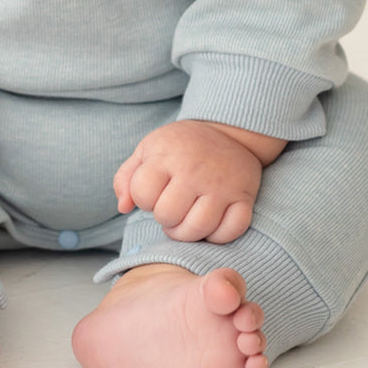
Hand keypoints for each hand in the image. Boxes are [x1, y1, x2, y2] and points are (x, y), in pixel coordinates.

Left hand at [112, 120, 262, 243]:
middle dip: (165, 218)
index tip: (153, 193)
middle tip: (171, 208)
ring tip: (186, 219)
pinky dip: (218, 236)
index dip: (143, 200)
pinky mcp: (244, 197)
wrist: (227, 131)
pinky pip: (230, 231)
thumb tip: (123, 208)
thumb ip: (127, 178)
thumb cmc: (180, 146)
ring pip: (198, 229)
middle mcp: (195, 170)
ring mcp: (222, 185)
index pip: (142, 194)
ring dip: (187, 232)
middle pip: (168, 216)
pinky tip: (211, 223)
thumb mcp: (147, 149)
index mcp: (167, 156)